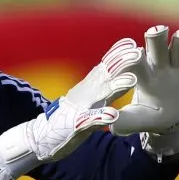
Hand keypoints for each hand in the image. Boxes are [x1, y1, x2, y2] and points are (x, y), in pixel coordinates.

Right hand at [0, 37, 143, 179]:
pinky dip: (101, 116)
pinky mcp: (77, 125)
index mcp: (90, 87)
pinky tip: (112, 114)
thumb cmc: (70, 117)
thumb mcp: (89, 98)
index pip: (105, 66)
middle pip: (106, 74)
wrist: (40, 137)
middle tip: (138, 52)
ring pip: (101, 94)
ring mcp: (81, 108)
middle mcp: (87, 93)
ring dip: (116, 86)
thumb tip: (121, 71)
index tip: (133, 42)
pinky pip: (90, 120)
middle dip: (122, 62)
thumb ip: (104, 86)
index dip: (118, 53)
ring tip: (132, 80)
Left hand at [111, 25, 178, 159]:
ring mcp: (178, 65)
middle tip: (156, 32)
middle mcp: (159, 65)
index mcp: (142, 76)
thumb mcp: (138, 120)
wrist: (171, 120)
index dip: (133, 59)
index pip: (135, 62)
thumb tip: (110, 123)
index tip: (134, 56)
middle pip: (156, 45)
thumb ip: (126, 121)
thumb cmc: (150, 118)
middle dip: (156, 37)